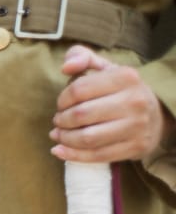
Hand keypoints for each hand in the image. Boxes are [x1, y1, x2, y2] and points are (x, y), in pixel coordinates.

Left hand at [51, 45, 174, 161]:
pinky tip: (59, 150)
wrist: (155, 115)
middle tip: (58, 121)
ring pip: (87, 138)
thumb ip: (82, 57)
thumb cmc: (121, 91)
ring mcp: (136, 126)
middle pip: (80, 115)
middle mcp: (134, 101)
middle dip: (61, 120)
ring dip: (65, 138)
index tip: (61, 105)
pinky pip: (96, 156)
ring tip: (58, 135)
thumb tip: (66, 67)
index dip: (62, 100)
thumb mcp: (105, 68)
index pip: (78, 89)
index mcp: (126, 77)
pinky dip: (72, 155)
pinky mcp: (135, 147)